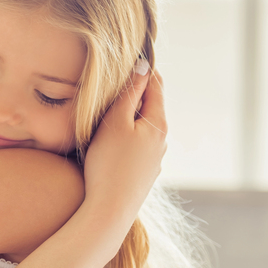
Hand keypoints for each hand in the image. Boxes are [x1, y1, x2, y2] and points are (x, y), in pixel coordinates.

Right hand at [82, 61, 166, 227]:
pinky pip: (136, 146)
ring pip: (142, 128)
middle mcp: (161, 141)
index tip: (128, 56)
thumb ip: (129, 94)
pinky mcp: (142, 175)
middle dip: (134, 93)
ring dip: (128, 116)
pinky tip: (109, 142)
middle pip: (150, 106)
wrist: (109, 211)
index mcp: (157, 124)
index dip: (143, 69)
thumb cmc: (109, 164)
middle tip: (112, 81)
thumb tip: (143, 67)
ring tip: (107, 110)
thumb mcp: (115, 122)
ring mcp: (153, 160)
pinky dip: (125, 136)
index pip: (156, 85)